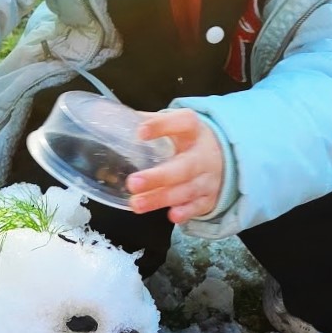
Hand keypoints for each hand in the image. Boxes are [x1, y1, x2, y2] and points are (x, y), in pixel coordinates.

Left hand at [126, 109, 223, 224]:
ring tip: (136, 204)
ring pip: (186, 190)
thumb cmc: (188, 141)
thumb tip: (106, 116)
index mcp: (192, 130)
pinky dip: (186, 212)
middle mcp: (202, 155)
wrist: (225, 158)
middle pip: (183, 167)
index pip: (182, 123)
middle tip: (133, 182)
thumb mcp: (174, 126)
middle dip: (158, 177)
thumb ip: (146, 121)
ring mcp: (207, 179)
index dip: (162, 127)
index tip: (140, 132)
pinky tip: (172, 215)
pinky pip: (198, 207)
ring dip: (161, 199)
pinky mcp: (208, 198)